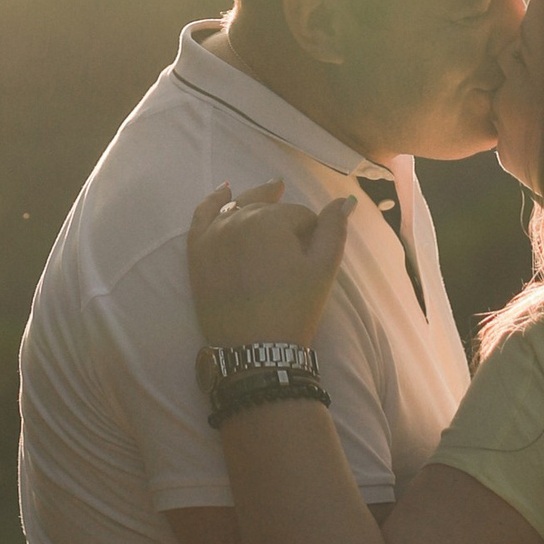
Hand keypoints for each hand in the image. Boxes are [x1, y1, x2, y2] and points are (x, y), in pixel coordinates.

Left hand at [188, 179, 356, 349]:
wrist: (255, 351)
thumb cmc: (294, 309)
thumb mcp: (323, 269)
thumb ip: (334, 229)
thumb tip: (346, 200)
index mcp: (272, 220)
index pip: (299, 215)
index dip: (310, 232)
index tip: (311, 255)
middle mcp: (239, 218)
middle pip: (268, 207)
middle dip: (284, 219)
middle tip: (295, 239)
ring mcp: (214, 233)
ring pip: (240, 207)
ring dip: (256, 203)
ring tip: (271, 193)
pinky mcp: (197, 250)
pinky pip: (202, 214)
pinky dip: (213, 201)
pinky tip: (224, 192)